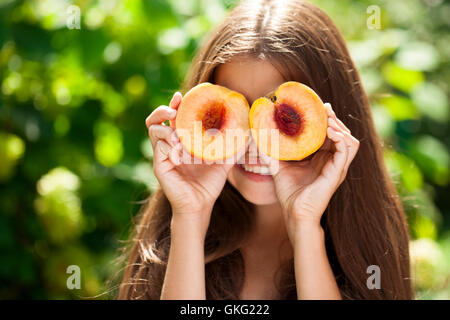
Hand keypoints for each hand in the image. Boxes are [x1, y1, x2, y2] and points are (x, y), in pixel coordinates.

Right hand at [145, 92, 233, 236]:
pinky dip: (169, 146)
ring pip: (153, 130)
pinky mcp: (160, 165)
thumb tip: (247, 133)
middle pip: (156, 119)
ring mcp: (163, 154)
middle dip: (164, 110)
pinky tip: (181, 153)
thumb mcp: (223, 161)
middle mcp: (169, 144)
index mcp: (181, 140)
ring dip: (166, 128)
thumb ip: (232, 146)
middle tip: (175, 109)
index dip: (176, 104)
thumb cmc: (209, 183)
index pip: (173, 117)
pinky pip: (159, 148)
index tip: (182, 96)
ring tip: (179, 135)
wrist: (200, 204)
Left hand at [263, 103, 359, 242]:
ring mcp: (337, 167)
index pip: (329, 134)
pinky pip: (347, 150)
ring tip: (328, 119)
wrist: (294, 213)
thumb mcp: (278, 166)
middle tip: (324, 107)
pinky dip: (342, 138)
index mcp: (322, 158)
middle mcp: (332, 161)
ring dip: (340, 126)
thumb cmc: (289, 193)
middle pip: (341, 133)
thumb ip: (271, 151)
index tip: (318, 106)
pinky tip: (330, 132)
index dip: (326, 119)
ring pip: (349, 140)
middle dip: (334, 119)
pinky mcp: (337, 172)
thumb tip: (257, 136)